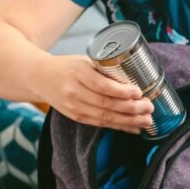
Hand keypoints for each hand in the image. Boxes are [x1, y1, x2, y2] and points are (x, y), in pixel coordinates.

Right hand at [37, 55, 154, 133]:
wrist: (39, 77)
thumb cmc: (68, 66)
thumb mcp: (84, 61)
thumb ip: (105, 69)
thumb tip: (136, 76)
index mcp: (77, 73)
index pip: (102, 85)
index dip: (121, 91)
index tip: (138, 92)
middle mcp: (74, 92)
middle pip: (106, 104)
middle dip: (131, 108)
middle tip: (149, 107)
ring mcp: (73, 107)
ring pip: (104, 117)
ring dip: (128, 121)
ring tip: (146, 120)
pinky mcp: (75, 117)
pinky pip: (100, 124)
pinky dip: (119, 127)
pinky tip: (134, 127)